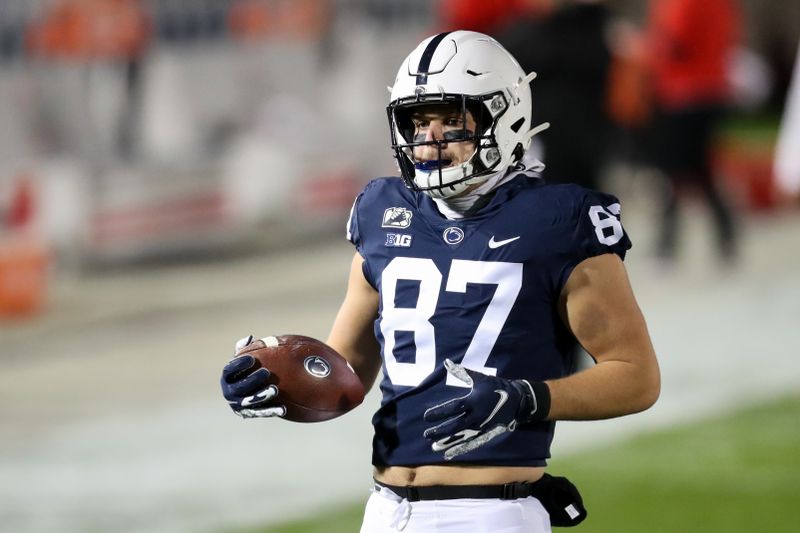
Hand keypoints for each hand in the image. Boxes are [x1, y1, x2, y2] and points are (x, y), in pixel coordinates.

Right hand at [220, 335, 285, 417]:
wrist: (252, 388)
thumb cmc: (249, 368)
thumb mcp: (246, 357)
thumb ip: (246, 348)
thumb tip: (250, 338)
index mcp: (227, 377)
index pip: (229, 371)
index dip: (239, 365)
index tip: (252, 359)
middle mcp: (229, 392)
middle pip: (239, 387)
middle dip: (252, 380)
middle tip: (266, 372)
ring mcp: (239, 404)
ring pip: (249, 402)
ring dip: (261, 396)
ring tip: (274, 390)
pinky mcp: (250, 413)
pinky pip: (261, 412)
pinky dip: (271, 411)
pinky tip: (283, 409)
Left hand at [423, 359, 546, 459]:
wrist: (517, 401)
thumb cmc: (496, 387)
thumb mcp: (480, 378)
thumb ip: (462, 372)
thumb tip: (447, 363)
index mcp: (474, 401)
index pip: (453, 407)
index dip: (439, 412)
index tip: (426, 416)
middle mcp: (477, 416)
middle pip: (456, 425)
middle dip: (440, 431)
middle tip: (426, 434)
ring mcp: (482, 427)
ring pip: (462, 437)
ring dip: (448, 443)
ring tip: (434, 447)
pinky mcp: (487, 434)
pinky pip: (472, 443)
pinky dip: (461, 449)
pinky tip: (450, 453)